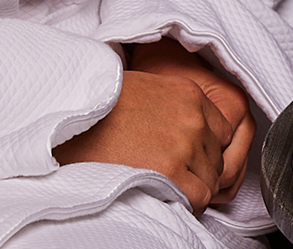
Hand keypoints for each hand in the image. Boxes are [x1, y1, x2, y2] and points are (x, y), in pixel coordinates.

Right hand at [52, 67, 231, 210]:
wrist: (70, 117)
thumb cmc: (98, 104)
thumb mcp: (146, 87)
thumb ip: (172, 105)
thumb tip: (178, 126)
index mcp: (190, 94)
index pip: (222, 129)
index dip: (206, 148)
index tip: (190, 158)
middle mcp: (194, 119)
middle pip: (217, 156)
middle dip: (200, 169)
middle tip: (176, 177)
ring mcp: (185, 145)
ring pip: (211, 179)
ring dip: (194, 187)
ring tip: (169, 189)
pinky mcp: (171, 172)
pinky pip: (199, 197)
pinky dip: (189, 203)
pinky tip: (169, 200)